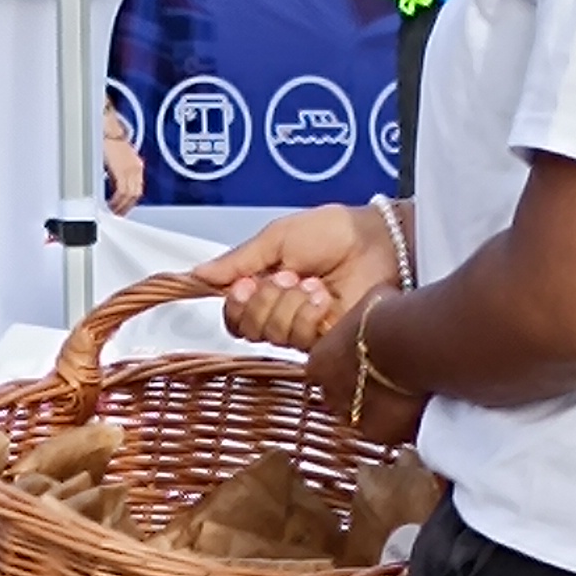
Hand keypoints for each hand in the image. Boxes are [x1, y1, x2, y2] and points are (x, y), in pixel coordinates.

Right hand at [102, 110, 145, 212]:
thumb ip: (116, 171)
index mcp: (136, 165)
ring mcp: (131, 169)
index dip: (130, 202)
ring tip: (112, 212)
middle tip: (118, 215)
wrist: (106, 127)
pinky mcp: (123, 170)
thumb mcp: (114, 159)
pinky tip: (110, 204)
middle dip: (127, 207)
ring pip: (130, 195)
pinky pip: (122, 191)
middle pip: (136, 194)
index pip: (137, 189)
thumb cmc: (107, 139)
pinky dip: (116, 200)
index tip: (123, 209)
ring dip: (121, 206)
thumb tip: (110, 183)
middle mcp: (136, 168)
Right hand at [200, 204, 406, 352]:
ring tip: (311, 283)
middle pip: (247, 327)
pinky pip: (299, 339)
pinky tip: (324, 297)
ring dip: (289, 303)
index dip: (234, 303)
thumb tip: (197, 273)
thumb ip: (237, 260)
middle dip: (263, 299)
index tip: (246, 282)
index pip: (233, 314)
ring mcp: (304, 329)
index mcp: (265, 287)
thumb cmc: (335, 233)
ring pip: (271, 334)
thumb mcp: (277, 238)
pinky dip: (308, 314)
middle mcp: (281, 311)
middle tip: (286, 276)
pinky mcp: (326, 342)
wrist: (378, 241)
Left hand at [304, 305, 426, 438]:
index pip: (327, 374)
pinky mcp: (381, 433)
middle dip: (361, 392)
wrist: (409, 340)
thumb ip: (367, 315)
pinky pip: (391, 433)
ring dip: (381, 410)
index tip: (369, 362)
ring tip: (406, 395)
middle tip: (389, 380)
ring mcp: (355, 416)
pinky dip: (402, 423)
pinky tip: (419, 406)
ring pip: (365, 419)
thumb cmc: (390, 314)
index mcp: (320, 364)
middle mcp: (331, 395)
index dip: (349, 369)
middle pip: (343, 400)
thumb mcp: (371, 304)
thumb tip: (378, 305)